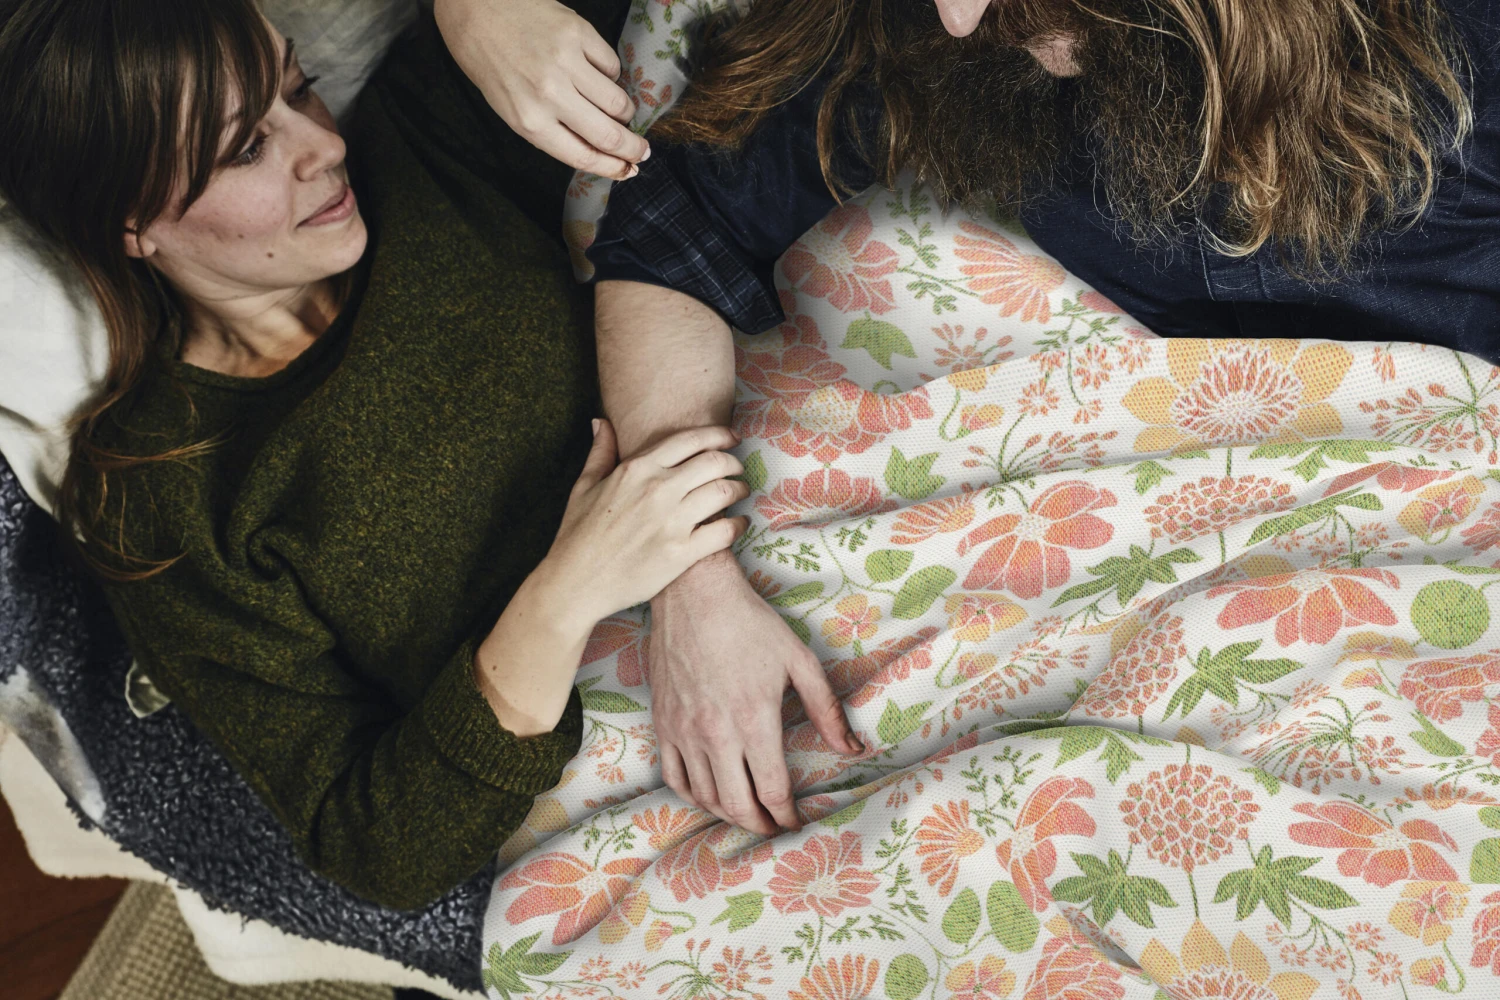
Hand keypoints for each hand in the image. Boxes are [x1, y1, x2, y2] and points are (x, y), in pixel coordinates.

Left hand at [434, 0, 649, 177]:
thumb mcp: (511, 109)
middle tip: (643, 151)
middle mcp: (550, 95)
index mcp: (529, 122)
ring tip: (620, 110)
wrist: (475, 8)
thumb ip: (551, 131)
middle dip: (632, 148)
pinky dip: (610, 74)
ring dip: (625, 112)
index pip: (583, 156)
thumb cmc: (489, 62)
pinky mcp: (579, 34)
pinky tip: (596, 71)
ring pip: (618, 102)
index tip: (628, 170)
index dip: (612, 168)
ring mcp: (567, 63)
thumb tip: (595, 149)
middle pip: (608, 135)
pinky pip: (612, 66)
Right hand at [545, 420, 750, 622]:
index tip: (731, 438)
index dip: (719, 435)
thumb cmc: (577, 535)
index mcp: (637, 469)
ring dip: (740, 490)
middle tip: (738, 468)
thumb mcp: (583, 486)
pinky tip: (740, 524)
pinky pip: (724, 531)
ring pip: (724, 492)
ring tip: (742, 492)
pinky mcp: (680, 554)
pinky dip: (739, 525)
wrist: (575, 583)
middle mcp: (658, 490)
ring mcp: (671, 522)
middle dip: (734, 462)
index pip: (690, 440)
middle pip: (714, 463)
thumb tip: (602, 422)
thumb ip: (600, 452)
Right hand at [649, 553, 864, 836]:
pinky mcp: (663, 723)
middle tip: (774, 828)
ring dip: (728, 814)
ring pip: (705, 797)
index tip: (796, 823)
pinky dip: (693, 796)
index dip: (787, 817)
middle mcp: (716, 734)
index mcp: (754, 720)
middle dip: (760, 825)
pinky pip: (674, 777)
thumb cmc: (750, 623)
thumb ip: (827, 710)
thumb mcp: (799, 660)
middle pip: (738, 805)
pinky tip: (710, 795)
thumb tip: (853, 749)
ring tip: (747, 813)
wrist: (693, 594)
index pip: (773, 791)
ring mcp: (684, 731)